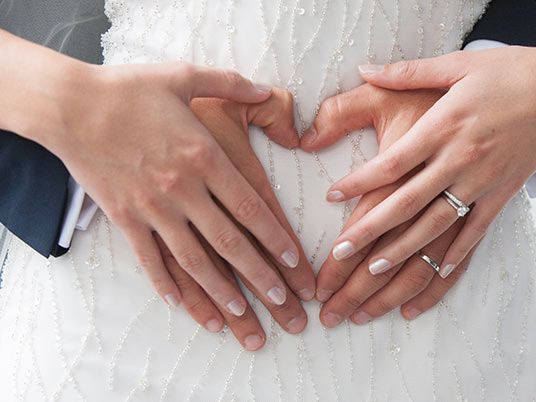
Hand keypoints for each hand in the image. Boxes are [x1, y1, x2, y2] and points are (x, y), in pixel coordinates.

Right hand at [31, 59, 304, 317]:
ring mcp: (153, 208)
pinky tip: (178, 304)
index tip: (292, 262)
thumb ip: (232, 83)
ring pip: (193, 260)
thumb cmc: (129, 90)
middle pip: (229, 242)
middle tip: (281, 302)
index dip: (275, 238)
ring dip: (218, 291)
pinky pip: (148, 258)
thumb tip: (268, 89)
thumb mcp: (184, 76)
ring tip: (239, 316)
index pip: (250, 207)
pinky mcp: (125, 217)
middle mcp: (183, 188)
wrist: (70, 105)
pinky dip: (164, 283)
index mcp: (204, 155)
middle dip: (258, 275)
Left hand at [311, 47, 535, 277]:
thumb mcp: (455, 64)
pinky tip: (437, 273)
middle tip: (341, 253)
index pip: (391, 163)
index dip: (358, 182)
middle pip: (407, 203)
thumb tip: (364, 68)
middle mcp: (458, 160)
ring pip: (436, 225)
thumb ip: (406, 71)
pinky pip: (477, 230)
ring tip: (375, 273)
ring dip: (404, 252)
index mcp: (441, 127)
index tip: (332, 196)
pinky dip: (458, 253)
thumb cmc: (506, 74)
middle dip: (370, 231)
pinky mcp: (502, 193)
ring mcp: (481, 181)